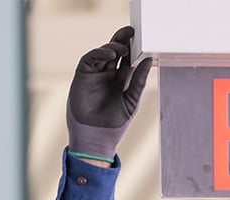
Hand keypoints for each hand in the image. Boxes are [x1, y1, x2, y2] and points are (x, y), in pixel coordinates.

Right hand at [66, 26, 151, 162]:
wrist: (96, 138)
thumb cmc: (115, 124)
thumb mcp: (132, 100)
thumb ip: (138, 80)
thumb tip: (148, 60)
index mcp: (119, 80)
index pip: (126, 59)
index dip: (132, 47)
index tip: (140, 37)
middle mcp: (106, 76)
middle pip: (114, 52)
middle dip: (122, 40)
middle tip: (130, 31)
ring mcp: (94, 75)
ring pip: (102, 53)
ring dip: (112, 46)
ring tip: (122, 48)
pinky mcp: (82, 76)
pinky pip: (89, 59)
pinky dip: (99, 53)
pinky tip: (110, 54)